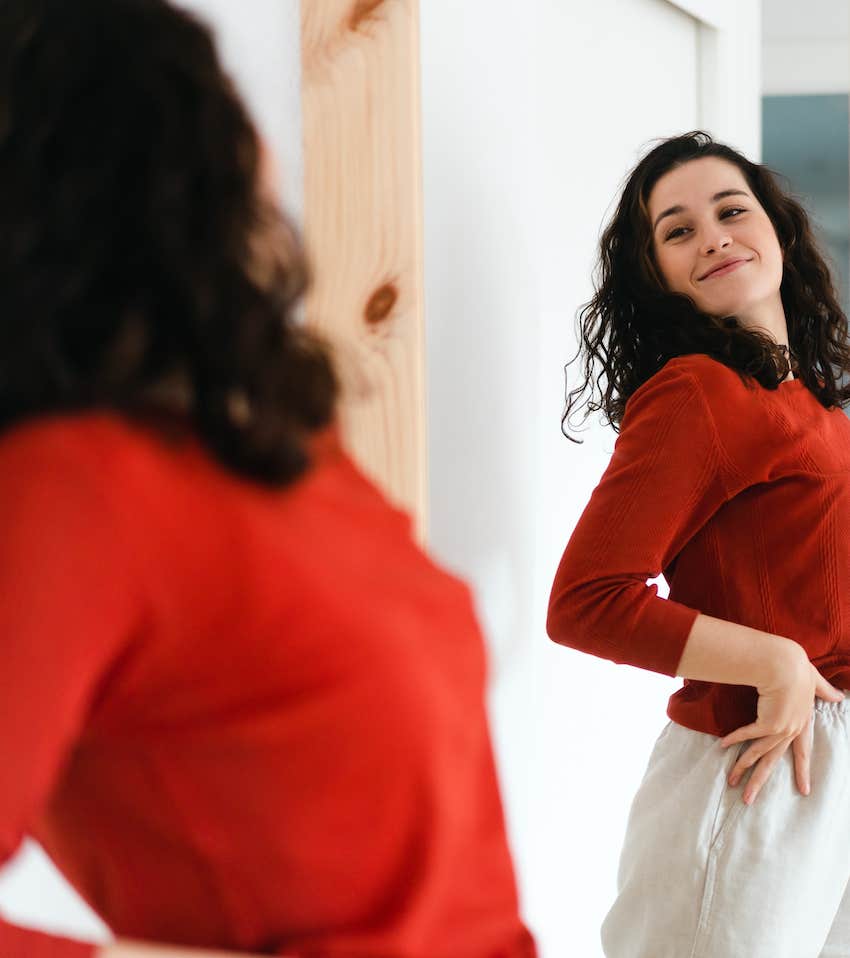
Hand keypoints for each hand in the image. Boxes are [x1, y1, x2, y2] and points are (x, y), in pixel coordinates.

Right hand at [718, 649, 843, 804]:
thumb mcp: (815, 680)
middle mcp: (792, 729)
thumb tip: (840, 696)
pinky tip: (723, 747)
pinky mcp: (767, 723)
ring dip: (743, 768)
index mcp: (803, 722)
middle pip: (774, 760)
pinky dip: (735, 740)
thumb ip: (825, 690)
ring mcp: (780, 728)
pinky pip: (748, 735)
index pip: (803, 751)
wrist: (785, 664)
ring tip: (733, 784)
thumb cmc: (798, 667)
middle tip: (750, 801)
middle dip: (761, 781)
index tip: (804, 790)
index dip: (802, 770)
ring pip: (759, 754)